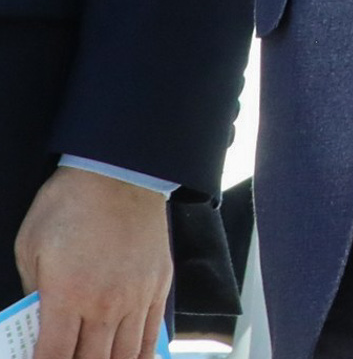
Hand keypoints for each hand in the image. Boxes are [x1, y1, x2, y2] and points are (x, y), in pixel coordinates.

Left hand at [12, 166, 171, 358]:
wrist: (119, 173)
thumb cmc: (67, 206)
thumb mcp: (30, 250)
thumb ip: (33, 295)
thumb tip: (36, 326)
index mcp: (67, 295)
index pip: (53, 357)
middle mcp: (106, 303)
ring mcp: (137, 296)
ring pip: (125, 356)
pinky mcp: (159, 286)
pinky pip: (152, 335)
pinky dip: (141, 357)